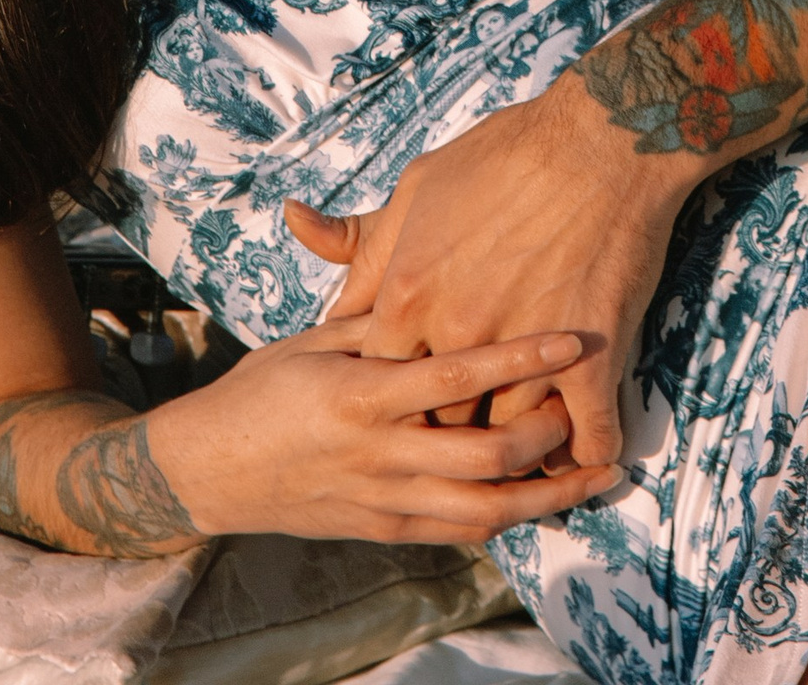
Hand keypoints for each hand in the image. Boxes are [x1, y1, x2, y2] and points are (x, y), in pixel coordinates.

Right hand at [146, 317, 615, 544]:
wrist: (211, 471)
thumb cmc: (262, 391)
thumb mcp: (313, 340)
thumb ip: (376, 318)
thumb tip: (431, 276)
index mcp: (362, 395)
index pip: (458, 376)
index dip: (522, 356)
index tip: (572, 334)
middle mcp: (378, 455)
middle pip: (483, 456)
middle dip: (546, 433)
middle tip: (587, 401)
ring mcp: (384, 501)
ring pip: (483, 510)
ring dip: (546, 494)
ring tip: (596, 471)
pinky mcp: (386, 531)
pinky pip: (459, 530)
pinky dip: (508, 517)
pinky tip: (546, 499)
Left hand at [287, 72, 706, 469]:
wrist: (600, 138)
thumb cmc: (506, 155)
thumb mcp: (419, 184)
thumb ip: (362, 233)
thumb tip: (297, 224)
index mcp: (409, 294)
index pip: (379, 378)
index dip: (394, 391)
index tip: (409, 394)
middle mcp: (458, 332)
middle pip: (436, 421)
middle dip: (446, 431)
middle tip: (460, 434)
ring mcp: (523, 352)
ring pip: (506, 440)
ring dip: (517, 452)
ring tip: (522, 456)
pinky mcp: (589, 358)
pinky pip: (585, 436)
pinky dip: (586, 455)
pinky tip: (584, 457)